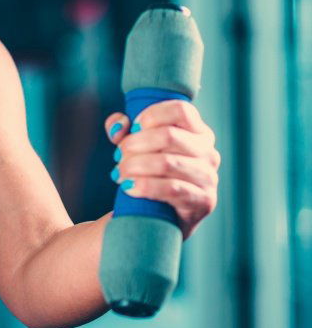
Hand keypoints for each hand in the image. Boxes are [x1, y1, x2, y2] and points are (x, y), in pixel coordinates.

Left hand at [104, 100, 220, 240]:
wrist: (157, 217)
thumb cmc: (148, 174)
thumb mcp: (135, 147)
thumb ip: (123, 130)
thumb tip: (118, 124)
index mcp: (198, 132)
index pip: (180, 110)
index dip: (151, 115)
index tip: (131, 127)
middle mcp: (208, 152)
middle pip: (169, 135)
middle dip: (135, 144)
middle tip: (118, 156)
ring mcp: (209, 177)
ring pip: (167, 162)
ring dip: (135, 166)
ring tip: (119, 174)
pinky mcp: (204, 201)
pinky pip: (172, 189)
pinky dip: (145, 186)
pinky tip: (128, 187)